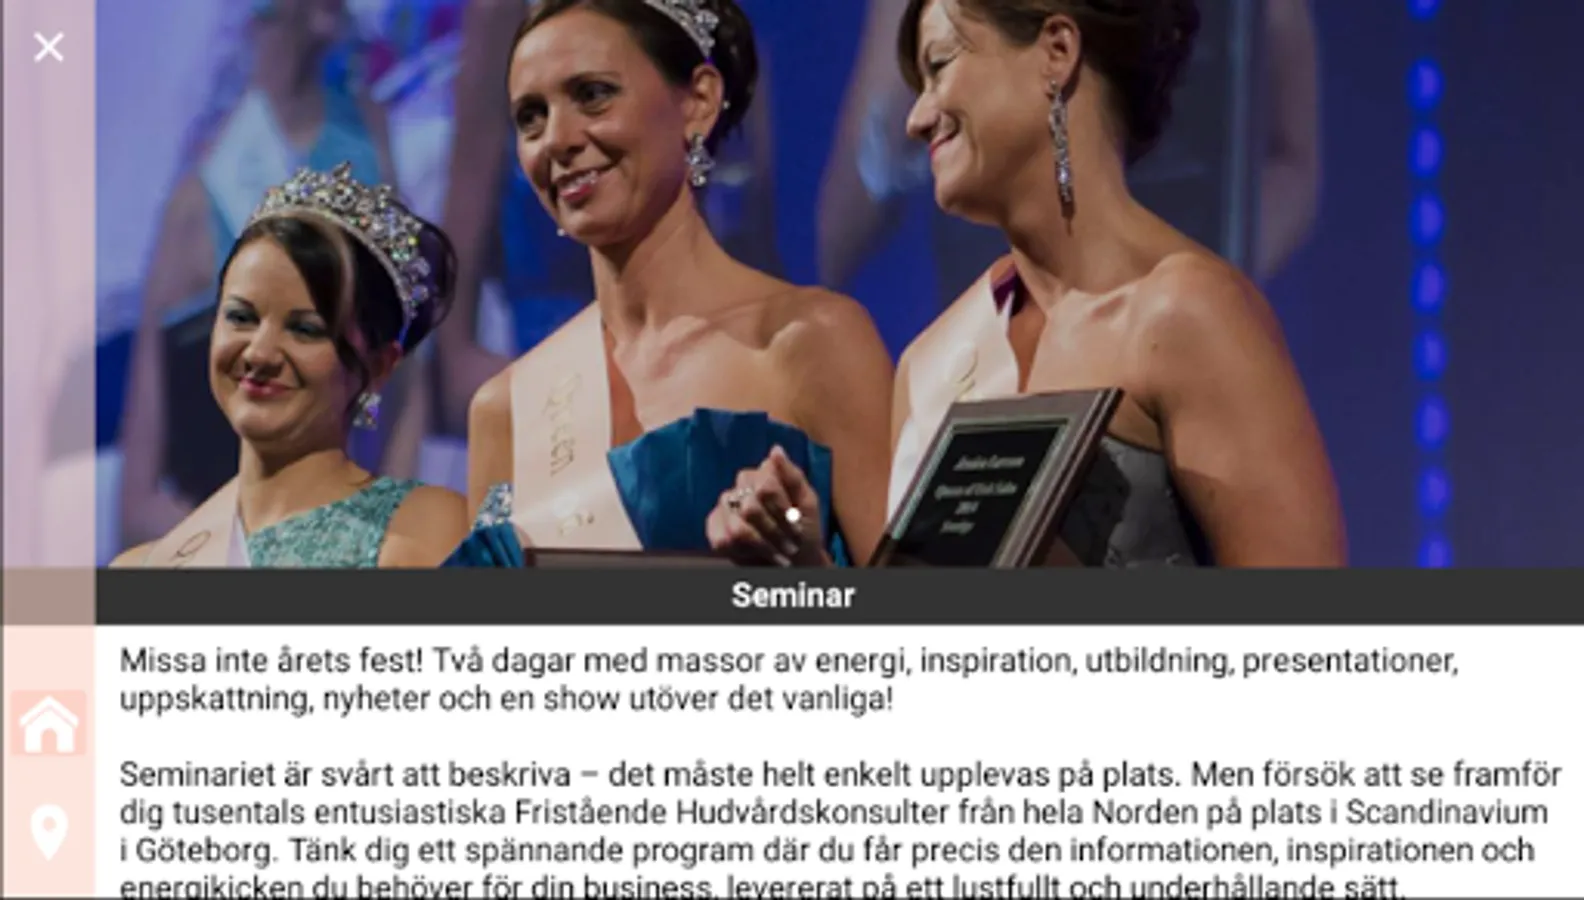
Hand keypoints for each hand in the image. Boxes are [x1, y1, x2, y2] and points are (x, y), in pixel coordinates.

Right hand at [707, 447, 829, 565]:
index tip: (799, 527)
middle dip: (775, 532)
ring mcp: (725, 505)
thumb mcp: (807, 502)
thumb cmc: (805, 529)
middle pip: (751, 508)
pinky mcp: (714, 527)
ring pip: (738, 528)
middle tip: (791, 544)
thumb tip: (775, 449)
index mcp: (764, 473)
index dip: (783, 512)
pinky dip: (745, 552)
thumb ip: (792, 476)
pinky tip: (757, 554)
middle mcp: (741, 484)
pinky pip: (723, 541)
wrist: (797, 559)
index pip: (766, 487)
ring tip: (779, 553)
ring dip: (763, 546)